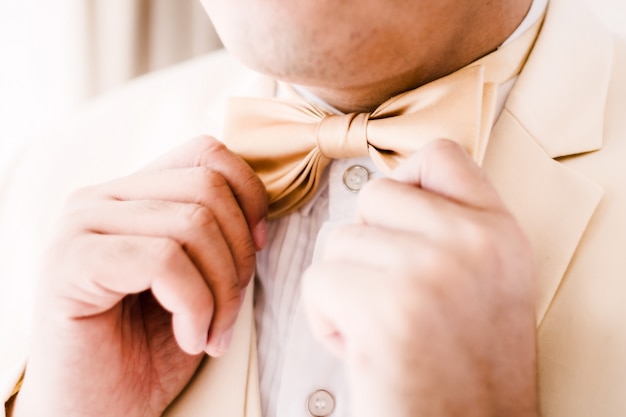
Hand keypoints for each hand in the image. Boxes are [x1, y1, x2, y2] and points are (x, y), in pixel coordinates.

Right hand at [12, 136, 267, 416]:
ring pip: (192, 223)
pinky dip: (195, 306)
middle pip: (208, 187)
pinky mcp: (70, 263)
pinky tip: (190, 338)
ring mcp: (80, 226)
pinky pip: (164, 261)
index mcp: (131, 193)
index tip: (259, 247)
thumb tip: (261, 215)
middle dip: (241, 255)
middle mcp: (101, 198)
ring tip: (212, 331)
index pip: (206, 153)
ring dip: (221, 290)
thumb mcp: (198, 278)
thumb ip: (215, 234)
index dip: (249, 196)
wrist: (100, 410)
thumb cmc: (150, 347)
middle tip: (232, 308)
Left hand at [302, 139, 537, 416]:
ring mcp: (429, 272)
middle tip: (391, 294)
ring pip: (338, 241)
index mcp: (500, 234)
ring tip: (380, 328)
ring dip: (345, 288)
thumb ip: (453, 228)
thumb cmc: (466, 370)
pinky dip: (325, 318)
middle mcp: (472, 243)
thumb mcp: (489, 283)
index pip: (440, 155)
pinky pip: (317, 280)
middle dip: (366, 244)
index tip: (397, 219)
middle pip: (373, 196)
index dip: (405, 180)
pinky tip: (362, 348)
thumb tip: (392, 187)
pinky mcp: (385, 309)